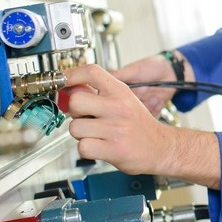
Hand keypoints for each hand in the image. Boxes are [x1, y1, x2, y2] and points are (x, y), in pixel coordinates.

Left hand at [62, 64, 220, 186]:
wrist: (161, 147)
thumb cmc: (139, 125)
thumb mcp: (124, 100)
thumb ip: (99, 92)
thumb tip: (70, 87)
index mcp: (120, 91)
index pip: (91, 72)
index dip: (70, 75)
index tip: (61, 81)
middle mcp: (118, 107)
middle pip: (75, 101)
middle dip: (75, 112)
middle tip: (86, 117)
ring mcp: (116, 128)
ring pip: (75, 127)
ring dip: (81, 133)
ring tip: (97, 134)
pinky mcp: (114, 149)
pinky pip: (82, 147)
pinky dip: (87, 149)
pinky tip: (99, 146)